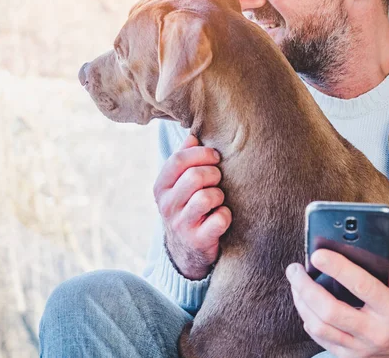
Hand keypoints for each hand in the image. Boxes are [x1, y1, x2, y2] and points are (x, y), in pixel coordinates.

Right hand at [153, 134, 231, 279]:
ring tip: (218, 200)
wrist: (186, 251)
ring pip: (207, 197)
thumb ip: (184, 160)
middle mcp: (167, 206)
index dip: (201, 154)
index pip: (178, 160)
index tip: (215, 157)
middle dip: (214, 174)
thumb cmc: (187, 208)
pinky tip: (221, 217)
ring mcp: (181, 224)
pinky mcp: (198, 240)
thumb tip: (193, 137)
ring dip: (220, 195)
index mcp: (161, 187)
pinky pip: (220, 218)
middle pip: (194, 176)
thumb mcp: (178, 185)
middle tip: (218, 179)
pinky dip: (226, 215)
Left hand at [286, 247, 388, 357]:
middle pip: (330, 310)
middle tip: (295, 269)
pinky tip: (304, 302)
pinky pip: (320, 338)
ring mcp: (359, 347)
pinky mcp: (349, 356)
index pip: (361, 286)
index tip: (318, 254)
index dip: (337, 268)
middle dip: (306, 287)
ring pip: (320, 326)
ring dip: (301, 302)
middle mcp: (374, 331)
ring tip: (295, 282)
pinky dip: (307, 318)